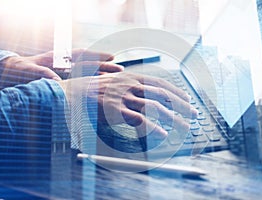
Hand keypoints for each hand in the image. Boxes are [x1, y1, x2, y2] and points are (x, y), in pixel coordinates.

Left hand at [0, 48, 122, 87]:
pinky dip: (90, 88)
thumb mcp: (28, 71)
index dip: (97, 56)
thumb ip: (41, 73)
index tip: (111, 58)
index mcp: (57, 58)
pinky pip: (80, 86)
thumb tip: (55, 80)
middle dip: (104, 68)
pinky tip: (100, 92)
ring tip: (116, 81)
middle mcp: (64, 66)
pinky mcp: (62, 85)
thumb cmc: (17, 72)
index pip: (81, 55)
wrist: (8, 76)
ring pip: (86, 76)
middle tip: (120, 70)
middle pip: (89, 65)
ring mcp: (64, 76)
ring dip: (100, 78)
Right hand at [59, 72, 197, 137]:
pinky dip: (152, 127)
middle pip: (162, 94)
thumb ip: (127, 83)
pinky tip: (162, 134)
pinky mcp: (115, 111)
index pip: (160, 82)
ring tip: (184, 127)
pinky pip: (138, 119)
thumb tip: (141, 88)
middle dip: (181, 104)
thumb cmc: (89, 88)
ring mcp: (122, 97)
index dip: (176, 91)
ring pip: (154, 107)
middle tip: (194, 114)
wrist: (68, 93)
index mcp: (130, 77)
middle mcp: (129, 85)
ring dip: (172, 118)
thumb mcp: (111, 80)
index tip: (187, 99)